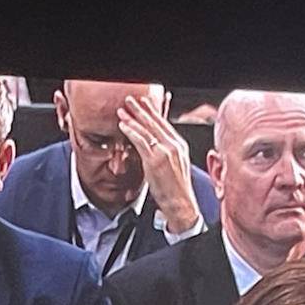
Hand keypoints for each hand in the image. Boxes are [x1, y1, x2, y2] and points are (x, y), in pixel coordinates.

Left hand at [117, 88, 201, 233]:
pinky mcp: (155, 160)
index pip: (164, 124)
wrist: (182, 204)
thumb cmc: (176, 191)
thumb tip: (153, 148)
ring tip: (122, 110)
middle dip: (141, 109)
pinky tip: (123, 126)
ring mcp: (165, 151)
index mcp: (180, 146)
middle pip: (155, 122)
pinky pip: (141, 141)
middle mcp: (174, 145)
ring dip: (133, 118)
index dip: (153, 112)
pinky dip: (131, 131)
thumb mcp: (174, 167)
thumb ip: (165, 154)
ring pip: (147, 129)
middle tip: (130, 100)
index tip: (145, 103)